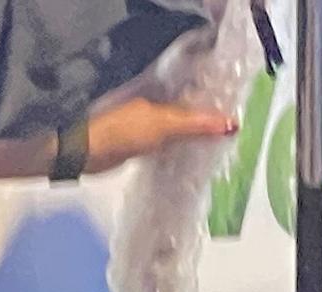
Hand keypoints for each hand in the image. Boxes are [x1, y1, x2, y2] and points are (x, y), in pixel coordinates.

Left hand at [85, 98, 237, 173]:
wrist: (86, 152)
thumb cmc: (123, 135)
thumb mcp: (163, 127)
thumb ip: (194, 125)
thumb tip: (229, 124)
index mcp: (158, 103)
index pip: (193, 107)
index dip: (213, 115)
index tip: (236, 124)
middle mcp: (151, 113)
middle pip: (185, 117)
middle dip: (206, 124)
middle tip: (230, 134)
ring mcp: (143, 131)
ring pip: (176, 132)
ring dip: (194, 138)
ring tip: (216, 146)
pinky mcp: (136, 148)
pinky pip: (166, 146)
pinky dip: (180, 149)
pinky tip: (187, 157)